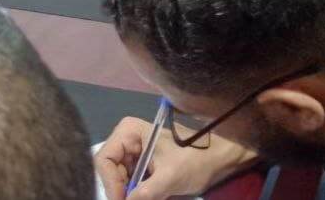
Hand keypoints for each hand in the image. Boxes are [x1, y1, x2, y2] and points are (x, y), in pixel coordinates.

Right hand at [94, 116, 256, 199]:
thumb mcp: (169, 179)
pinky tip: (146, 198)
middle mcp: (127, 138)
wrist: (221, 158)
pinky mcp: (143, 164)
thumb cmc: (196, 161)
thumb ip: (144, 195)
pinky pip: (130, 183)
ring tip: (145, 198)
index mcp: (129, 131)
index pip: (104, 160)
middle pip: (109, 171)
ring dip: (128, 194)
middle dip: (119, 191)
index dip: (109, 185)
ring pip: (119, 180)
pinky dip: (136, 194)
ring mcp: (134, 151)